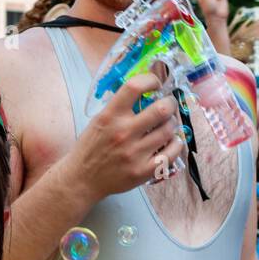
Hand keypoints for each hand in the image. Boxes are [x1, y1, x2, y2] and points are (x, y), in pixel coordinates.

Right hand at [71, 74, 184, 198]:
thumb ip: (119, 107)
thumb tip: (146, 92)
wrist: (82, 180)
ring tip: (167, 125)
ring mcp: (134, 153)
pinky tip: (171, 142)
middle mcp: (123, 132)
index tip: (155, 84)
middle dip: (170, 103)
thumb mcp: (99, 121)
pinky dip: (176, 145)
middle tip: (168, 105)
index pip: (135, 87)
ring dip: (172, 124)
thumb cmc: (91, 148)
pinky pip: (171, 153)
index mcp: (110, 116)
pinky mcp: (143, 171)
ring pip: (169, 130)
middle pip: (161, 108)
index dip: (151, 80)